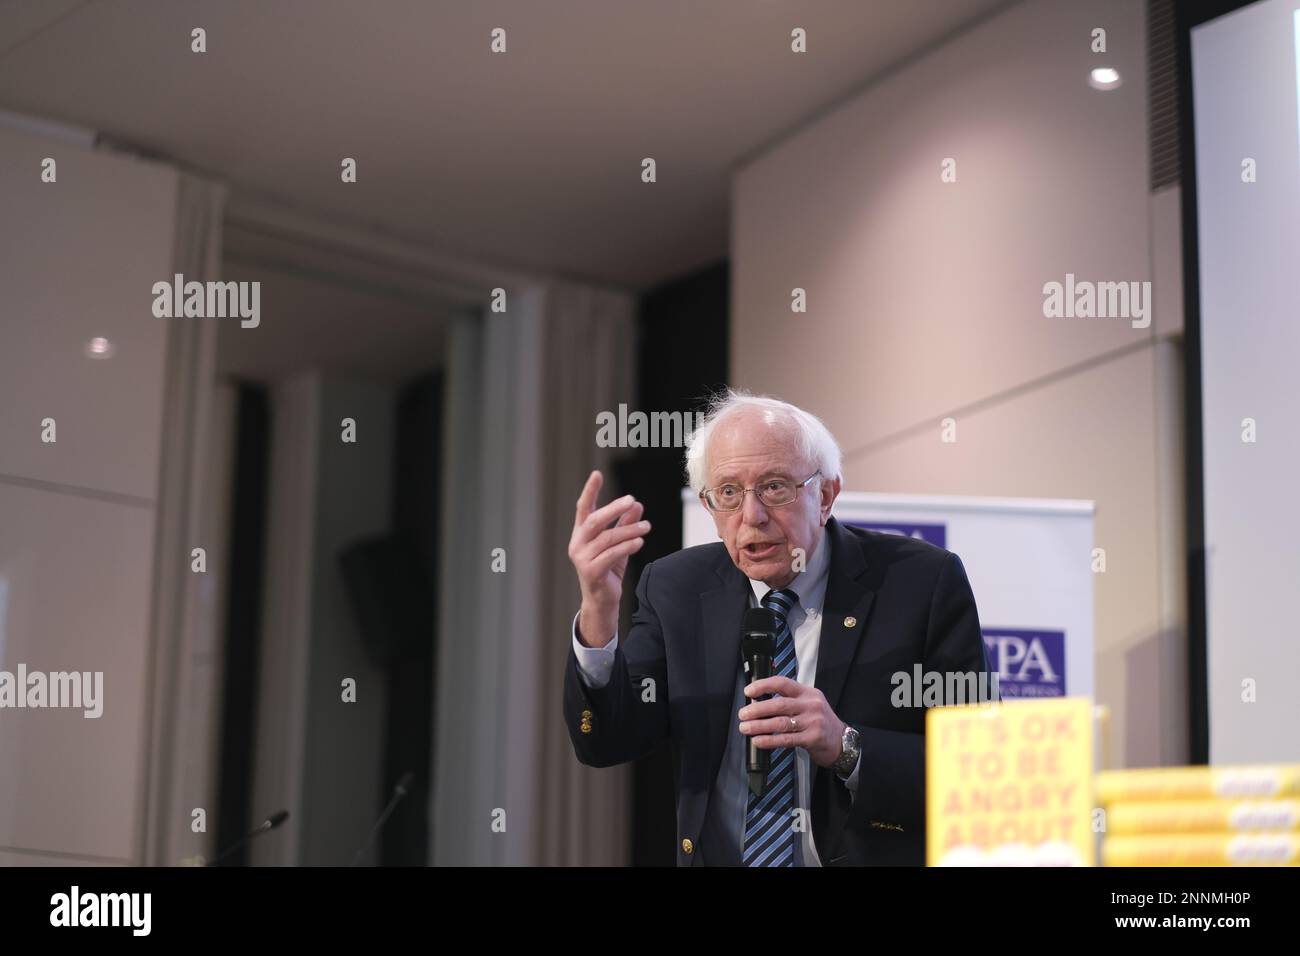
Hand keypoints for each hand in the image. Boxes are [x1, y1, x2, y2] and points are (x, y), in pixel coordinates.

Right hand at [567, 470, 649, 647]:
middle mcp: (578, 544)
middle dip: (614, 508)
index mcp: (581, 534)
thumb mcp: (619, 544)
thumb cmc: (608, 570)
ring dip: (629, 530)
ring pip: (607, 538)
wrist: (602, 601)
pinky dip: (627, 546)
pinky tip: (640, 541)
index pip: (584, 508)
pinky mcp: (591, 572)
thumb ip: (625, 525)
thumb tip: (637, 504)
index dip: (590, 491)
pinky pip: (611, 554)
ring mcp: (582, 558)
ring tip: (647, 526)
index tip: (597, 474)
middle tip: (632, 499)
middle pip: (595, 520)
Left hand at [739, 676, 846, 767]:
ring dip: (759, 726)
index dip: (763, 685)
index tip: (748, 691)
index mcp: (807, 692)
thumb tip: (758, 702)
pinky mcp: (812, 738)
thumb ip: (789, 700)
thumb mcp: (808, 704)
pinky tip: (758, 741)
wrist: (842, 741)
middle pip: (779, 704)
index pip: (783, 683)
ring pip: (780, 722)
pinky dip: (769, 740)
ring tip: (745, 728)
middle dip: (757, 709)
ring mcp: (812, 721)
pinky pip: (786, 739)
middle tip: (743, 714)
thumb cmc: (819, 722)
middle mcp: (811, 704)